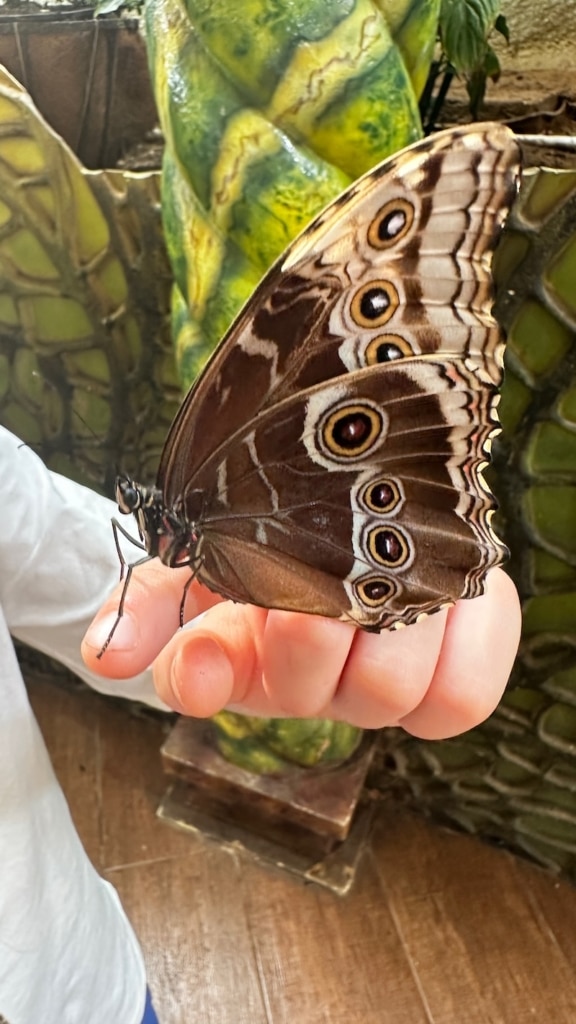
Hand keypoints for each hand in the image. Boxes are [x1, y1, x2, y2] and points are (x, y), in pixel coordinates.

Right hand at [82, 565, 520, 737]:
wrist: (393, 507)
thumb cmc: (295, 525)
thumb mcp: (219, 539)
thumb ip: (158, 590)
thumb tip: (106, 655)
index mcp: (239, 650)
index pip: (200, 677)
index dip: (197, 672)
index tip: (193, 654)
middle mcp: (308, 683)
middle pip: (303, 688)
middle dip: (310, 623)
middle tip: (329, 559)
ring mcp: (383, 689)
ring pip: (383, 691)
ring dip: (386, 622)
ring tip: (393, 560)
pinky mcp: (456, 682)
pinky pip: (458, 697)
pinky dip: (455, 644)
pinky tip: (442, 594)